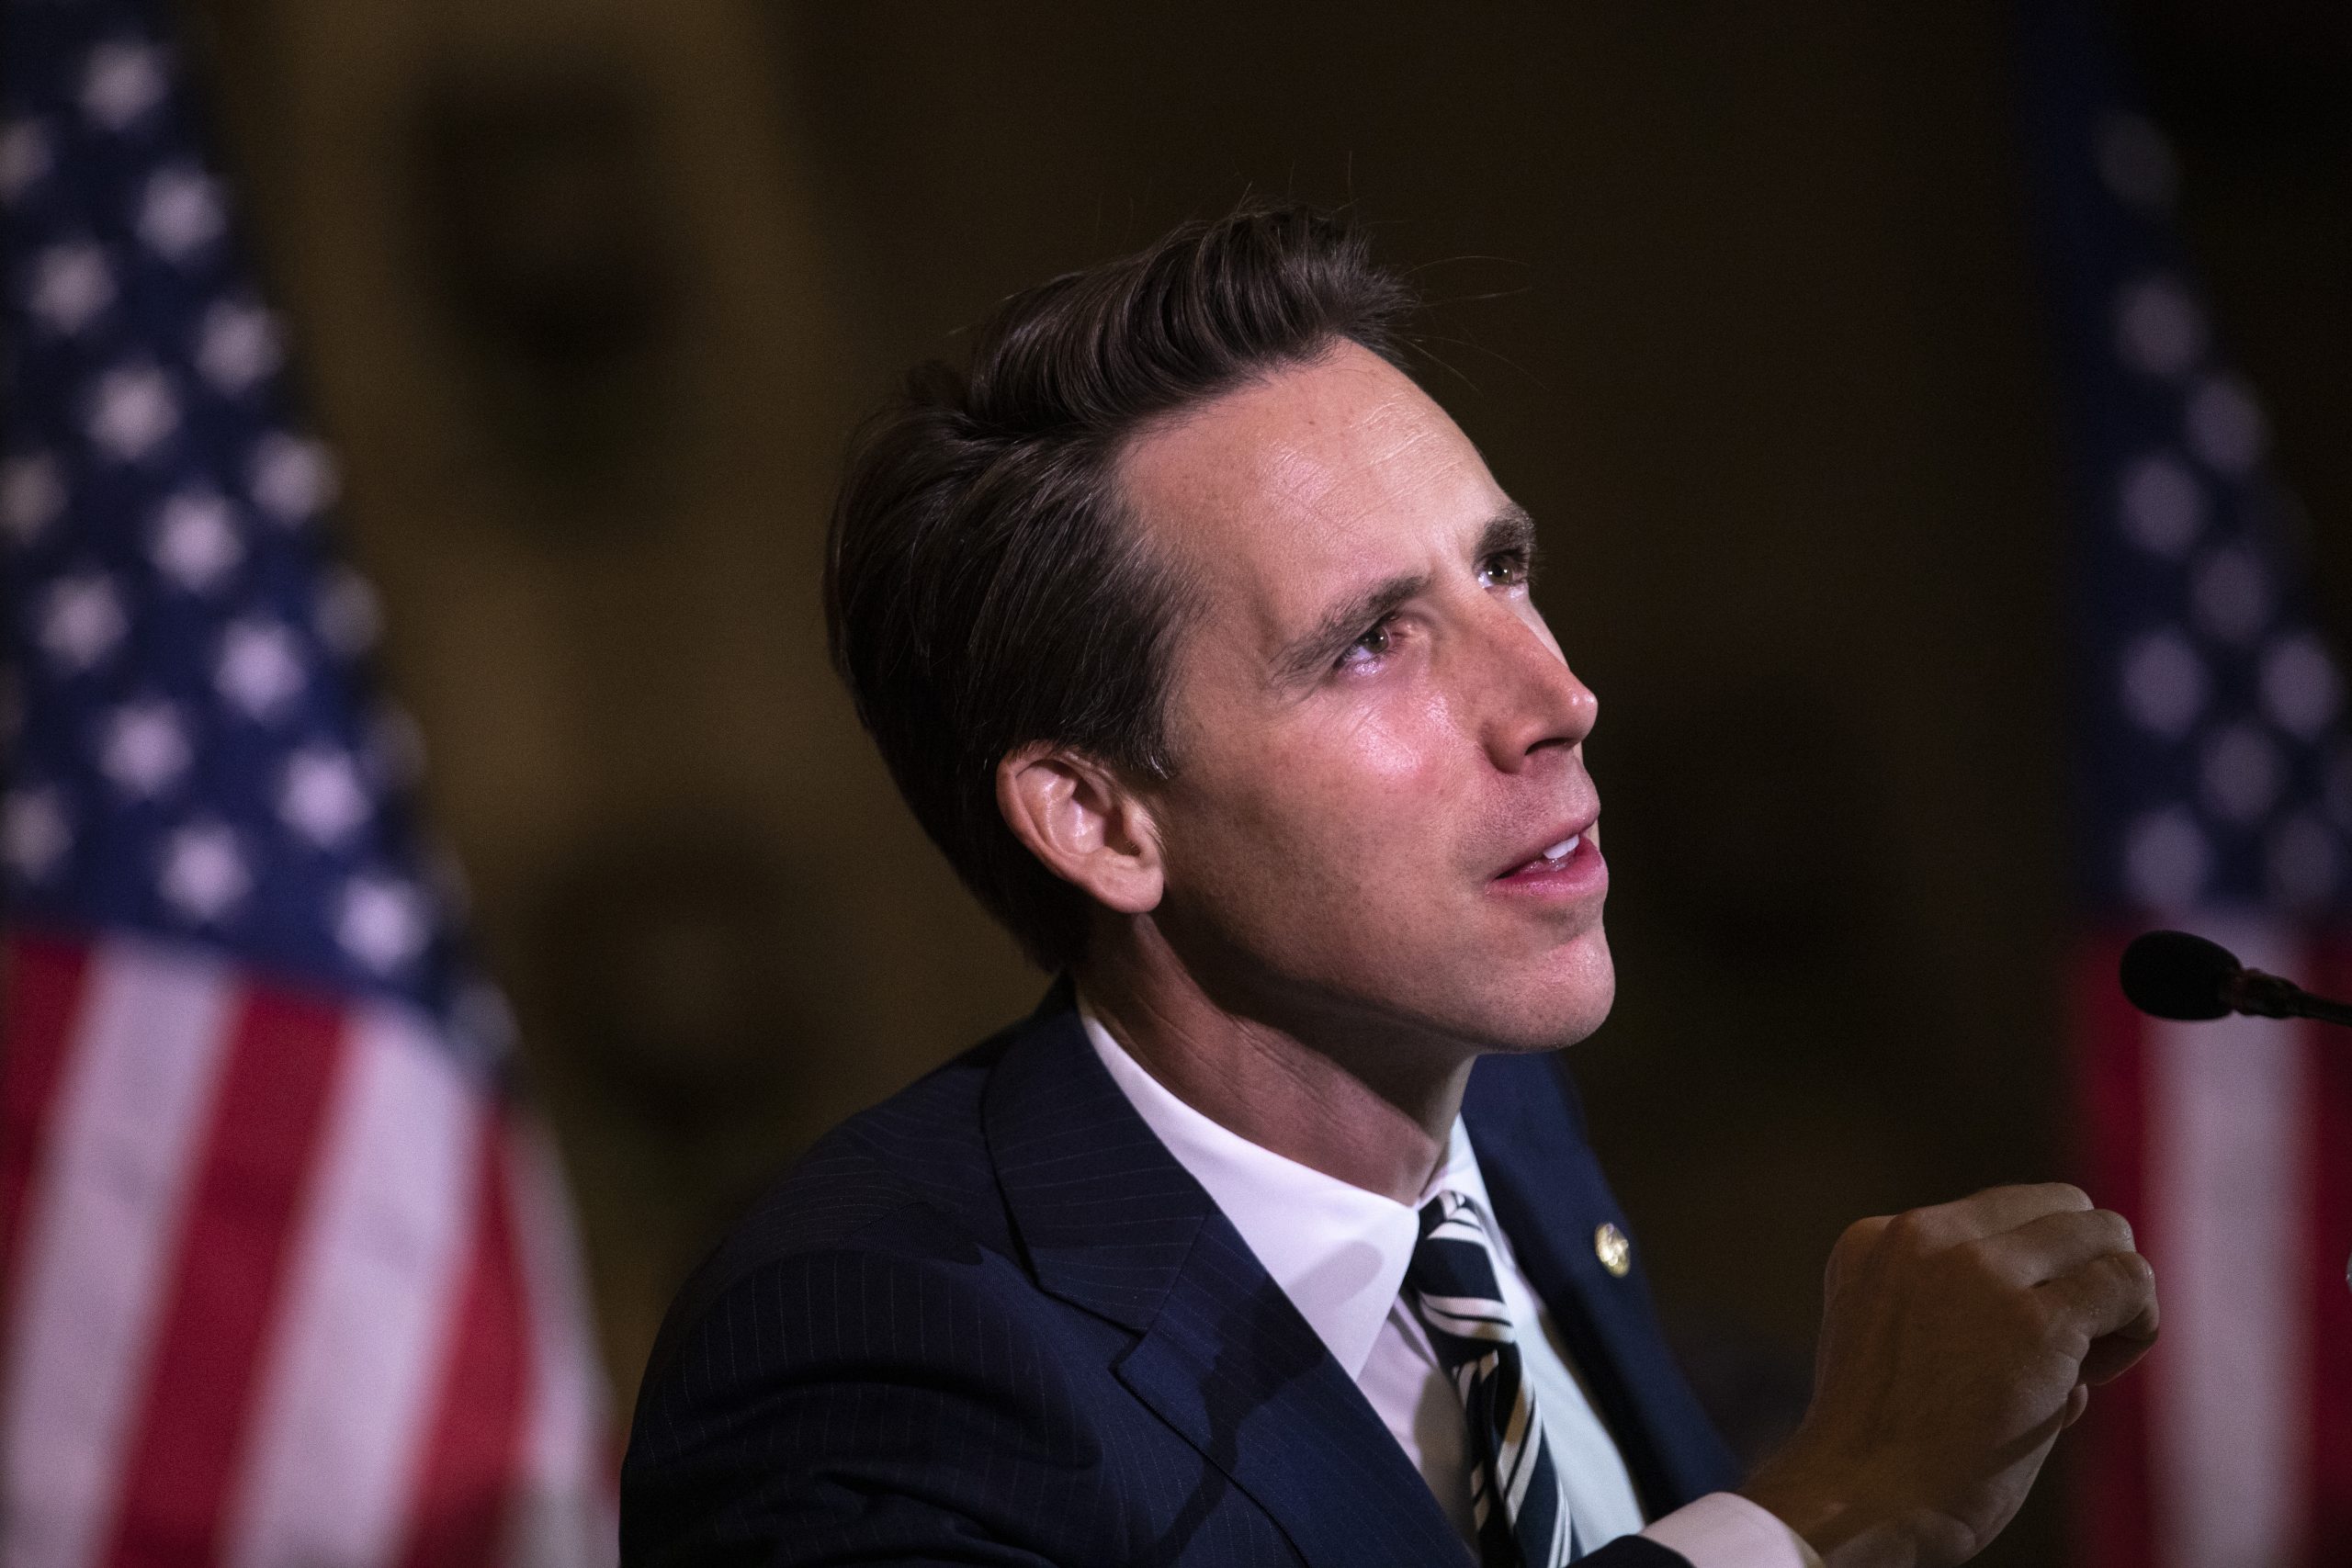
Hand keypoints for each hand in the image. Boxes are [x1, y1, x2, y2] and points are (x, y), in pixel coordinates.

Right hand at [1740, 1183, 2158, 1567]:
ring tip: (2085, 1368)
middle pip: (2062, 1207)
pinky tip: (2097, 1376)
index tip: (2021, 1339)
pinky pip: (2130, 1281)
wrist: (1861, 1503)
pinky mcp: (2035, 1320)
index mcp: (1879, 1237)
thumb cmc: (1889, 1445)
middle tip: (2069, 1350)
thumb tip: (2083, 1305)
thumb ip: (1961, 1300)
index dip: (2036, 1272)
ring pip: (2106, 1233)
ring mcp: (1978, 1272)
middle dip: (2083, 1271)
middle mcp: (1924, 1236)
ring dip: (2116, 1298)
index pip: (2005, 1213)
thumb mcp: (1896, 1336)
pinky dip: (2137, 1326)